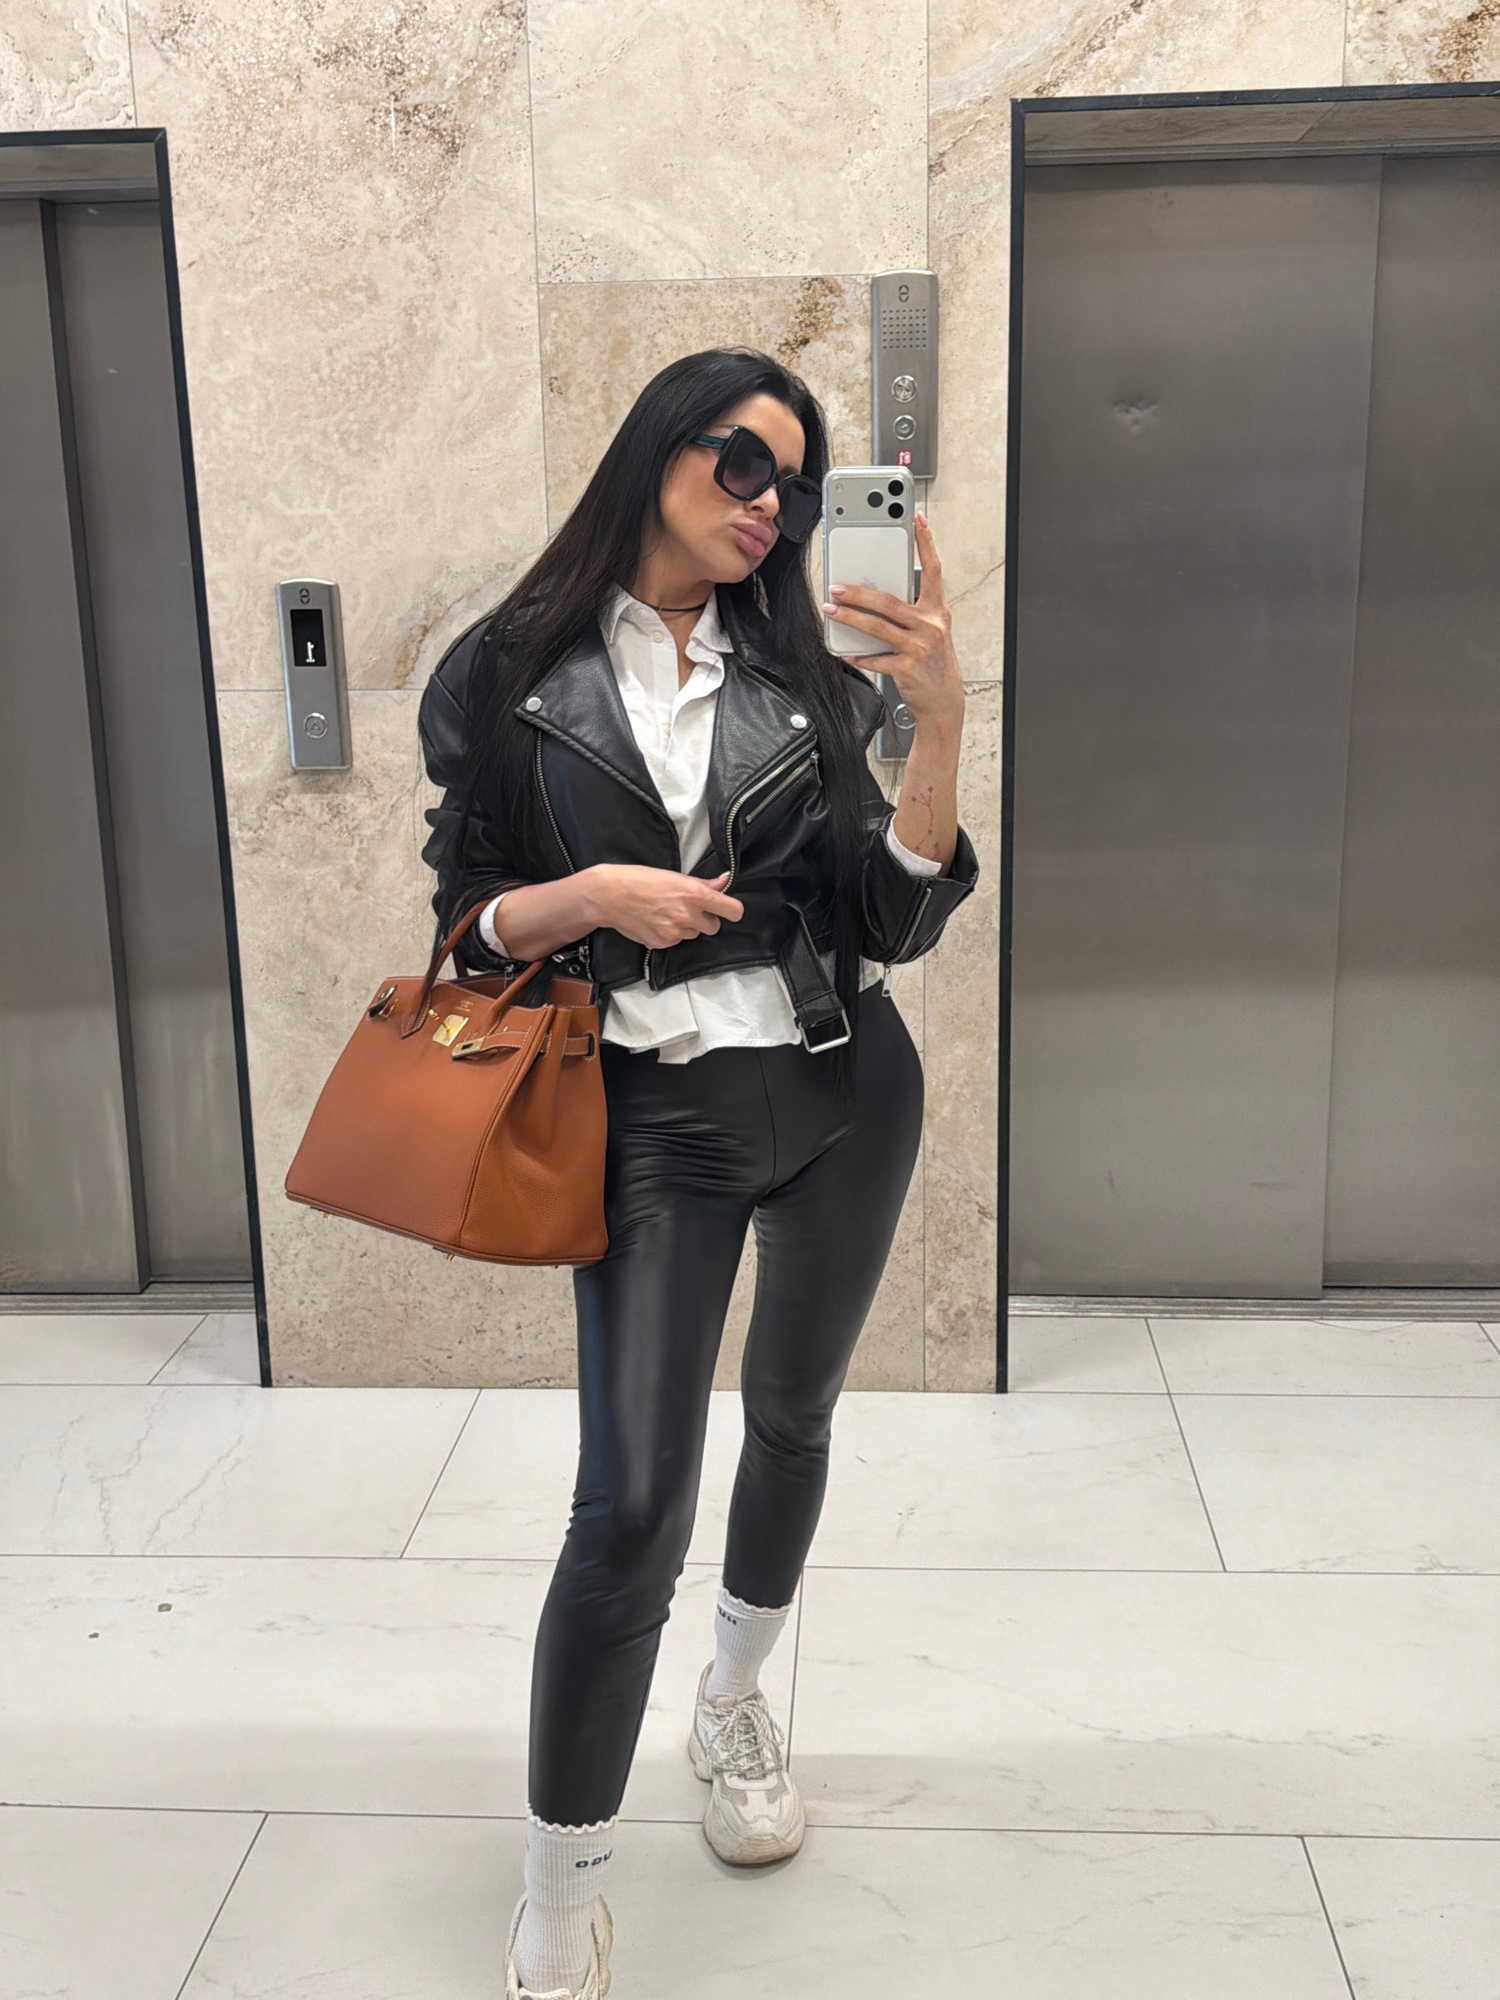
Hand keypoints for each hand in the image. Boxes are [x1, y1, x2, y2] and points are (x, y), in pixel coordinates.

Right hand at [584, 865, 743, 948]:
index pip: (732, 910)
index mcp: (694, 894)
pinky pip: (676, 941)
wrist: (609, 896)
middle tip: (688, 908)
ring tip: (667, 912)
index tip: (728, 909)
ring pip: (693, 934)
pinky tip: (656, 921)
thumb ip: (703, 883)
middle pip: (713, 927)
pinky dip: (670, 934)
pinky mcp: (661, 944)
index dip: (732, 910)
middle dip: (705, 919)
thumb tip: (725, 880)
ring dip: (686, 927)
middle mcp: (687, 915)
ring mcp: (674, 932)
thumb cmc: (640, 879)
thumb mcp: (674, 875)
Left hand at [823, 511, 964, 742]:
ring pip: (877, 628)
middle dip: (859, 593)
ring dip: (850, 618)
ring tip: (831, 611)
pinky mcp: (907, 670)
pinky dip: (859, 656)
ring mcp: (920, 649)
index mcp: (937, 612)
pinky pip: (876, 659)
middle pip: (889, 602)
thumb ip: (910, 613)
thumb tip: (873, 599)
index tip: (917, 518)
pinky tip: (846, 652)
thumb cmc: (933, 664)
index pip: (933, 570)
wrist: (944, 703)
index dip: (926, 542)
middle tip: (837, 586)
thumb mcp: (931, 633)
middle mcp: (930, 627)